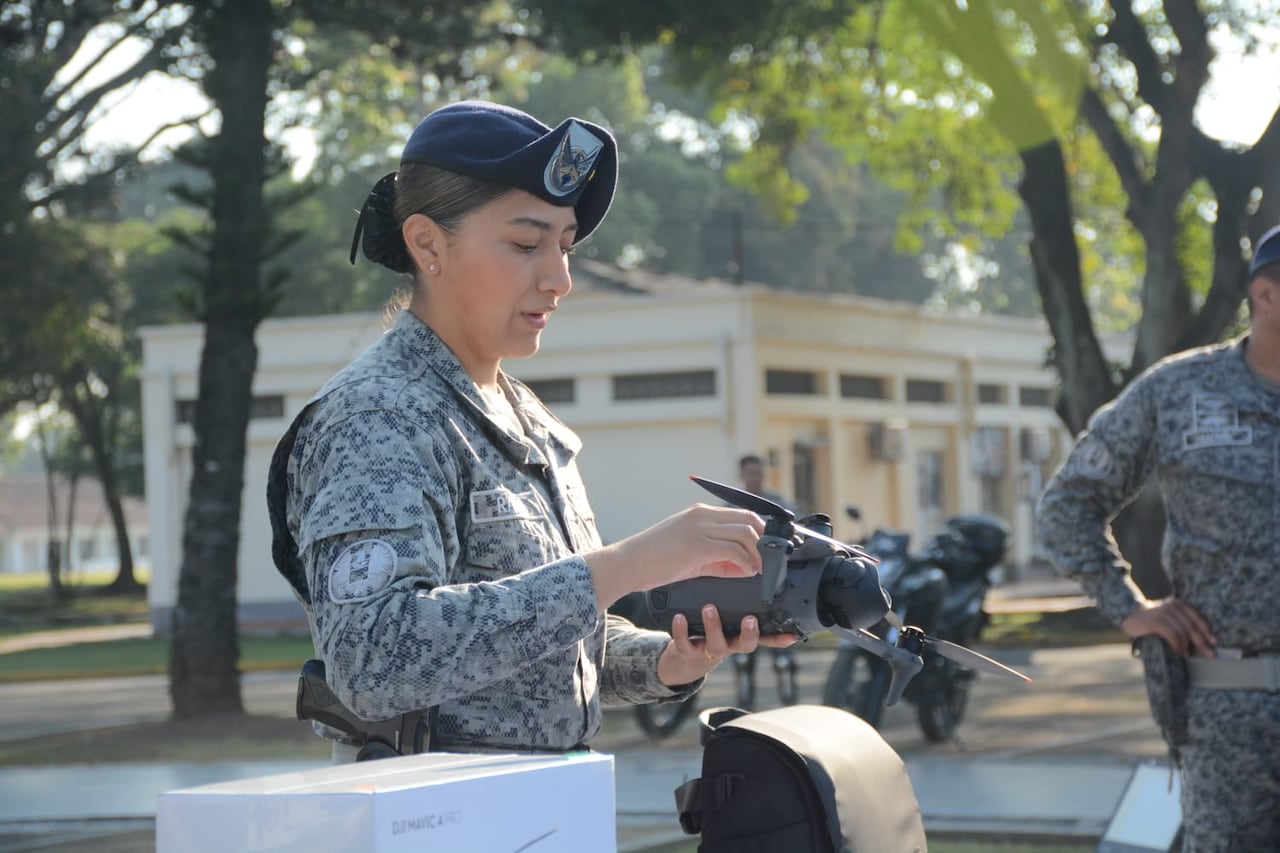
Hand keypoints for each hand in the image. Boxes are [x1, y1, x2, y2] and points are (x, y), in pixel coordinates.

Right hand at [586, 504, 763, 608]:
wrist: (627, 564)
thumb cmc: (654, 561)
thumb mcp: (690, 554)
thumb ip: (718, 556)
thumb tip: (746, 565)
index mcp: (701, 513)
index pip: (743, 514)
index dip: (761, 531)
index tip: (770, 549)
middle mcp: (702, 515)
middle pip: (749, 519)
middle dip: (766, 540)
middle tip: (772, 561)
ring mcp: (699, 528)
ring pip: (746, 533)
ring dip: (759, 553)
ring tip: (762, 570)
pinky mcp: (697, 545)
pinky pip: (733, 550)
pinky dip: (746, 561)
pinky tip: (748, 572)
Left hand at [657, 603, 797, 686]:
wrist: (684, 661)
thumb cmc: (710, 635)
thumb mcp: (727, 625)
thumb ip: (737, 610)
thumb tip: (750, 580)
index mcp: (740, 637)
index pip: (765, 639)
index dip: (779, 639)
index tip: (792, 635)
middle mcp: (729, 645)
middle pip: (745, 645)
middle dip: (749, 634)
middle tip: (750, 619)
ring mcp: (709, 651)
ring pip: (716, 644)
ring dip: (714, 626)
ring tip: (709, 608)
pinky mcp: (689, 653)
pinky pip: (685, 643)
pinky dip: (682, 630)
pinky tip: (680, 617)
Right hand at [1121, 597, 1216, 657]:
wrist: (1129, 620)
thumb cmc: (1151, 624)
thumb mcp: (1168, 620)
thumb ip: (1181, 624)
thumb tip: (1200, 640)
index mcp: (1177, 604)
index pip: (1196, 617)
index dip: (1206, 630)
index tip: (1214, 642)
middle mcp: (1171, 606)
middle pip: (1191, 626)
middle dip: (1201, 642)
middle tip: (1209, 654)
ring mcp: (1162, 612)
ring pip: (1182, 632)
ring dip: (1186, 646)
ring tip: (1187, 655)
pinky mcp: (1155, 621)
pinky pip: (1172, 635)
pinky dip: (1177, 645)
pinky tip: (1178, 652)